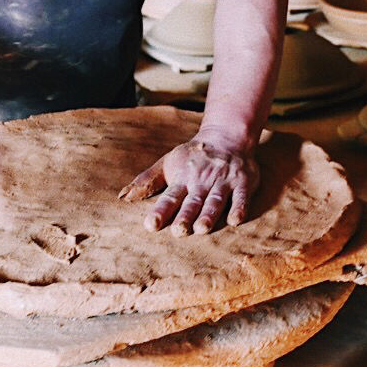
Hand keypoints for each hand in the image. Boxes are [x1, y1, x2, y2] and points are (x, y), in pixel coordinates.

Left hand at [118, 131, 259, 235]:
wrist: (227, 136)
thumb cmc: (193, 156)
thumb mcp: (168, 163)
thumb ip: (148, 180)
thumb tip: (123, 196)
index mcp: (182, 178)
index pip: (170, 197)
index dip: (160, 211)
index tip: (151, 225)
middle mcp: (202, 180)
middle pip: (193, 201)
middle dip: (186, 216)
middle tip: (179, 230)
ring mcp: (223, 181)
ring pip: (215, 200)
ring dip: (209, 214)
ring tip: (202, 228)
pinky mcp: (243, 182)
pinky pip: (242, 196)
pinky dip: (239, 207)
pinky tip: (235, 220)